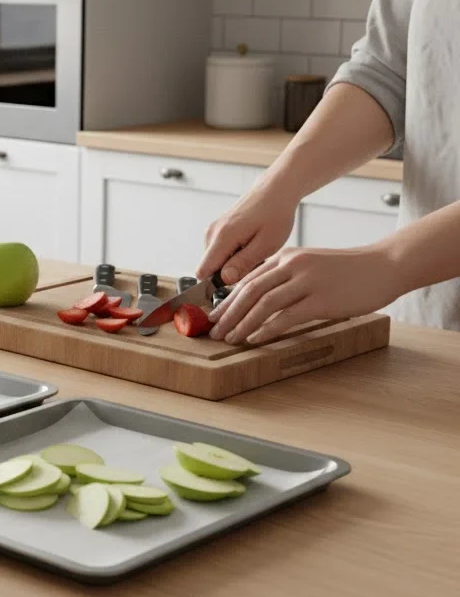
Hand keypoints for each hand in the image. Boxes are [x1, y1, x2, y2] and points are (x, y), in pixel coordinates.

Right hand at [196, 188, 297, 285]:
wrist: (274, 191)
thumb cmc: (275, 216)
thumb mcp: (266, 244)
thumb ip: (243, 263)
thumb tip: (224, 280)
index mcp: (222, 237)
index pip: (203, 271)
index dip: (215, 285)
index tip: (235, 285)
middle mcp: (211, 233)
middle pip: (210, 268)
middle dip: (229, 274)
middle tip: (254, 264)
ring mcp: (212, 230)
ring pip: (215, 260)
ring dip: (232, 264)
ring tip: (254, 253)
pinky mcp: (216, 229)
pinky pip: (219, 251)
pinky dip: (233, 254)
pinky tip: (250, 245)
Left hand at [207, 246, 397, 344]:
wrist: (383, 266)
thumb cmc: (347, 270)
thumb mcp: (310, 265)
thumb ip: (285, 277)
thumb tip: (259, 298)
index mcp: (286, 257)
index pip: (247, 279)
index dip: (227, 299)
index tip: (213, 315)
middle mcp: (292, 265)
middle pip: (249, 291)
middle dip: (228, 313)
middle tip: (213, 330)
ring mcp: (306, 281)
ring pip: (263, 304)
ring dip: (242, 323)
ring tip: (229, 338)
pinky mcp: (321, 299)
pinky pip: (286, 316)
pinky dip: (266, 329)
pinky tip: (254, 339)